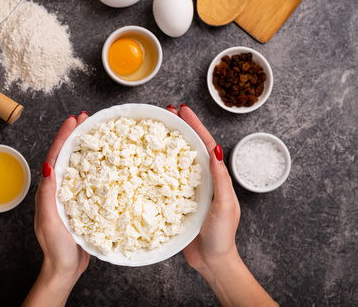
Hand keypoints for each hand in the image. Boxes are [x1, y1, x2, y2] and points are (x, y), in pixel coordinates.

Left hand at [23, 112, 89, 306]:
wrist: (65, 269)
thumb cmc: (56, 248)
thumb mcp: (49, 222)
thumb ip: (47, 196)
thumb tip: (49, 167)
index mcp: (49, 190)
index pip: (55, 157)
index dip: (63, 137)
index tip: (73, 120)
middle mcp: (59, 189)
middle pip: (66, 156)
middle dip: (74, 135)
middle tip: (86, 118)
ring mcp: (71, 195)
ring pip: (78, 165)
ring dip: (85, 147)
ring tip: (96, 132)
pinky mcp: (83, 204)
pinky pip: (89, 180)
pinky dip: (97, 167)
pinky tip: (108, 163)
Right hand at [167, 104, 276, 306]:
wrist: (211, 261)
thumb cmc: (221, 235)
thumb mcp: (225, 205)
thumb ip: (221, 179)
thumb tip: (215, 149)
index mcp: (214, 177)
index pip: (204, 144)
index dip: (194, 126)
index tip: (183, 110)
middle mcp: (200, 179)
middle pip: (189, 148)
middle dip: (179, 128)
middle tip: (166, 111)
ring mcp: (186, 190)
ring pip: (175, 161)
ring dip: (166, 143)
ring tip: (154, 128)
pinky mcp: (174, 201)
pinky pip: (165, 180)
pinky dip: (156, 167)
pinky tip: (145, 161)